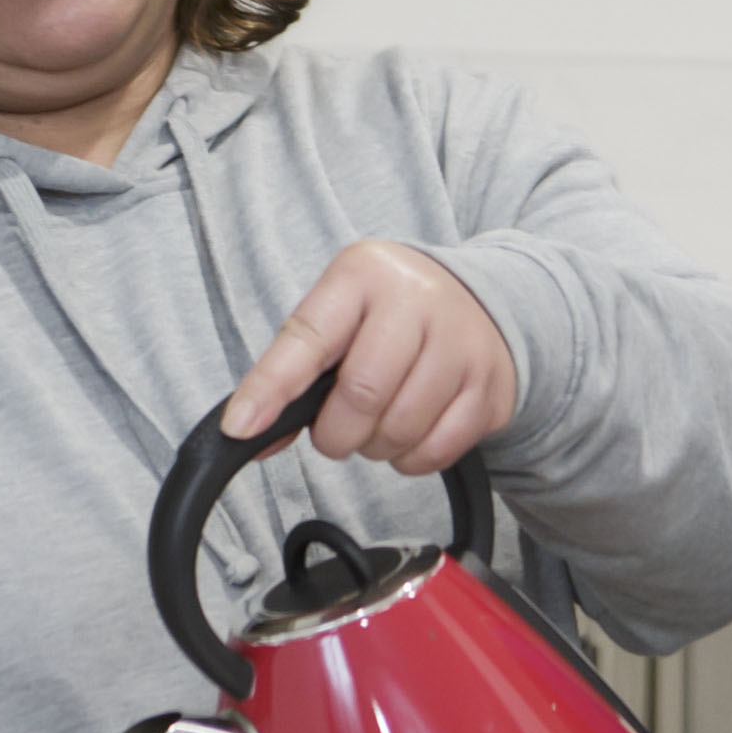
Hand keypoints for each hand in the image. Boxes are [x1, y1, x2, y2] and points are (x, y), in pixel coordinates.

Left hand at [224, 240, 519, 477]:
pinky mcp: (490, 386)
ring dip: (376, 447)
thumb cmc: (391, 314)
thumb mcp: (338, 315)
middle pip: (363, 395)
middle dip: (336, 433)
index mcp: (365, 274)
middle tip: (337, 430)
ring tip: (379, 422)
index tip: (241, 428)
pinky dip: (412, 458)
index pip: (309, 337)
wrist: (482, 301)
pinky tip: (412, 430)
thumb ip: (292, 370)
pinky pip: (437, 451)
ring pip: (401, 429)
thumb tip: (248, 432)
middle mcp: (420, 299)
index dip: (271, 387)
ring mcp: (463, 342)